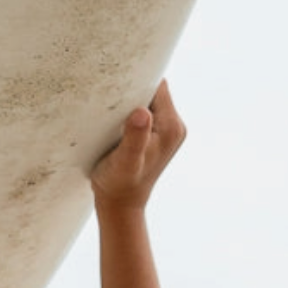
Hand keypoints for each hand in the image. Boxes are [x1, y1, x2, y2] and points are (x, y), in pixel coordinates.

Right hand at [90, 80, 185, 212]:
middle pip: (154, 91)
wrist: (120, 204)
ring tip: (113, 117)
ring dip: (130, 103)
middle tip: (112, 106)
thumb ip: (135, 137)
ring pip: (149, 100)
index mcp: (171, 127)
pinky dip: (130, 113)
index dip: (137, 83)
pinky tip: (118, 125)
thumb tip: (141, 112)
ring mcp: (167, 130)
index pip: (157, 86)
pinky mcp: (157, 135)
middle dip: (133, 93)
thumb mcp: (126, 162)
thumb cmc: (118, 184)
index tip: (118, 90)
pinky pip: (145, 112)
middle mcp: (175, 125)